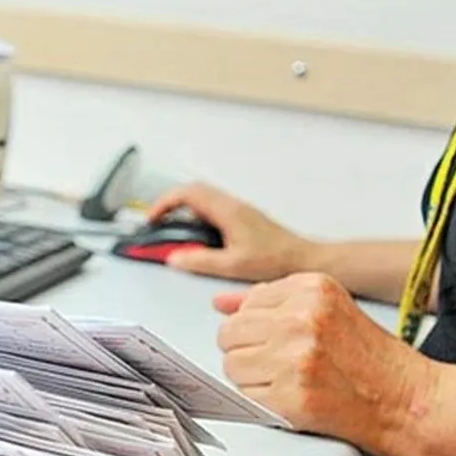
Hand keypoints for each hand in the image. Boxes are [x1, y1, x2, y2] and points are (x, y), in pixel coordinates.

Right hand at [146, 183, 315, 281]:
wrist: (304, 259)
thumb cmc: (276, 260)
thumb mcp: (233, 265)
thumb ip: (200, 261)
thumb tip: (174, 258)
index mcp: (227, 211)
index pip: (187, 194)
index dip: (163, 204)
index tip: (152, 219)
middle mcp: (232, 205)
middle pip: (192, 190)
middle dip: (169, 203)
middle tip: (156, 221)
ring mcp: (238, 210)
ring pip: (202, 197)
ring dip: (182, 208)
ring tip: (171, 229)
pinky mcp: (242, 217)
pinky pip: (212, 207)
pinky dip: (195, 215)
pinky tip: (196, 236)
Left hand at [215, 273, 435, 449]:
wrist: (408, 401)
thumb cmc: (372, 360)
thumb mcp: (327, 309)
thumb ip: (272, 302)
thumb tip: (223, 303)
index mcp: (311, 289)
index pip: (245, 304)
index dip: (258, 328)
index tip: (283, 339)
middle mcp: (301, 318)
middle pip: (230, 333)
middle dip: (249, 351)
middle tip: (283, 362)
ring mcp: (295, 358)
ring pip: (232, 365)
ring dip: (253, 378)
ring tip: (290, 379)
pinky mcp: (291, 396)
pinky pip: (245, 396)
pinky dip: (263, 401)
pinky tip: (293, 397)